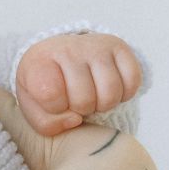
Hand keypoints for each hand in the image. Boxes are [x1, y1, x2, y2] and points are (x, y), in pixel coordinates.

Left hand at [16, 32, 141, 135]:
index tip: (55, 102)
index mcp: (38, 61)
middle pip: (84, 99)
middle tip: (76, 101)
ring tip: (93, 96)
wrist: (63, 57)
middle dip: (81, 109)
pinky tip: (109, 89)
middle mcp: (67, 48)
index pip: (50, 95)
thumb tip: (75, 120)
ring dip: (104, 105)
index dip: (56, 108)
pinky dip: (125, 94)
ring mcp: (94, 45)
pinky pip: (132, 82)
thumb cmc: (47, 89)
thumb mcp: (35, 108)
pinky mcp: (119, 46)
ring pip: (111, 93)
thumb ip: (47, 123)